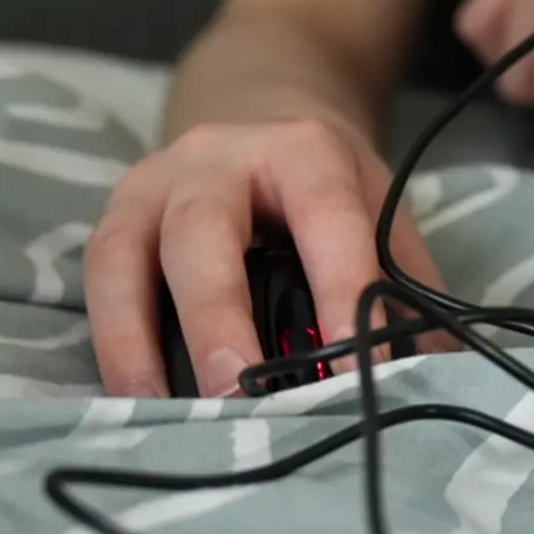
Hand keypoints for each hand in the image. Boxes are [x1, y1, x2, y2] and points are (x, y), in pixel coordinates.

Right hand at [85, 116, 445, 397]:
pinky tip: (140, 398)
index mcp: (305, 151)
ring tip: (175, 413)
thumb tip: (433, 368)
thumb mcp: (379, 209)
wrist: (261, 120)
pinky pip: (99, 280)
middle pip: (204, 232)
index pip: (326, 215)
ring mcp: (155, 184)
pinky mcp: (114, 217)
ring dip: (144, 341)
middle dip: (218, 316)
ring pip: (130, 256)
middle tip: (239, 391)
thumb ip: (404, 283)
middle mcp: (218, 158)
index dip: (340, 286)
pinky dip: (114, 345)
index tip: (354, 361)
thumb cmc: (327, 186)